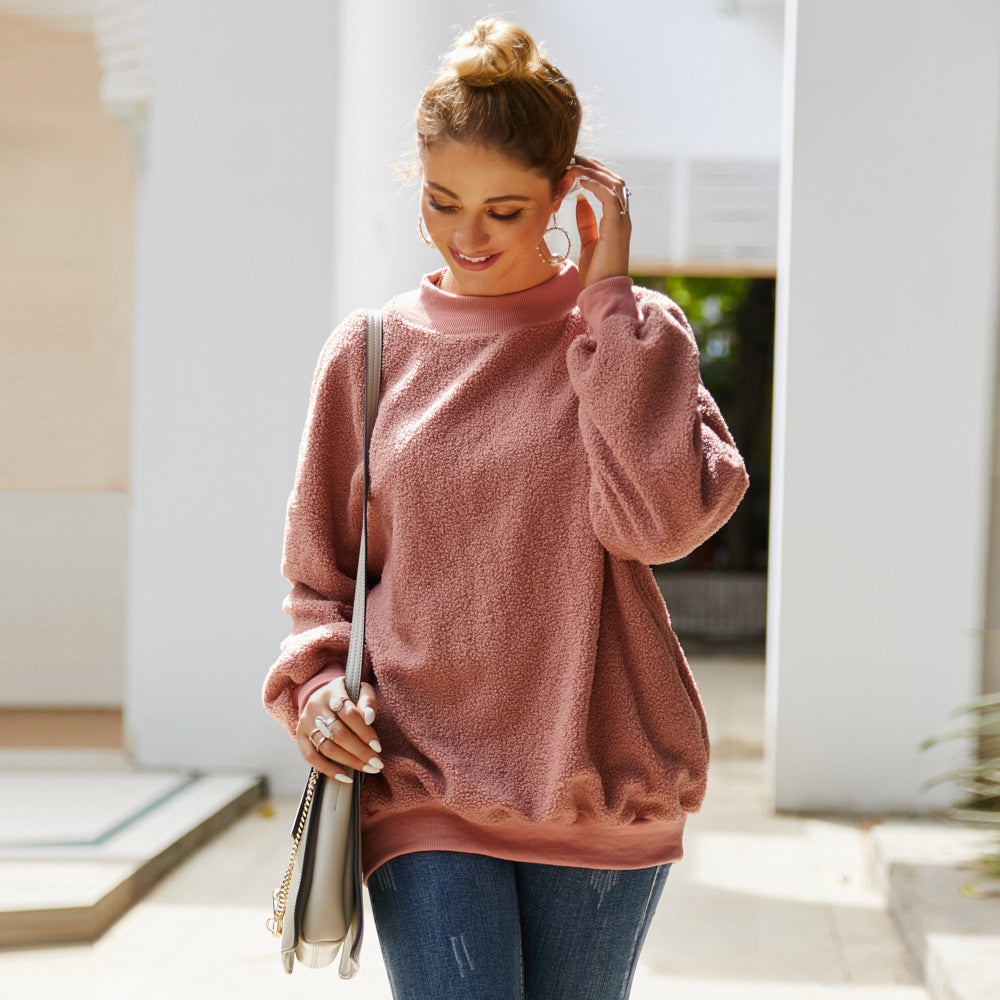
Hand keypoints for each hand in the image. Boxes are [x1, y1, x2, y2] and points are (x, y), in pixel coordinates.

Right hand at [295, 676, 381, 783]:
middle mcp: (315, 707)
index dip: (364, 731)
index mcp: (332, 693)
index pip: (349, 713)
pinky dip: (328, 770)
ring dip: (349, 761)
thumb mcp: (360, 689)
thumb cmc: (347, 694)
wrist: (322, 695)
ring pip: (327, 747)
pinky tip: (346, 778)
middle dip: (360, 751)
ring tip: (367, 768)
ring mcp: (305, 723)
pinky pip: (311, 757)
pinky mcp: (300, 737)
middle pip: (338, 733)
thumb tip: (369, 718)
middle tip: (377, 763)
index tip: (378, 746)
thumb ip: (367, 700)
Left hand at [571, 156, 631, 288]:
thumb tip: (580, 199)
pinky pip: (610, 197)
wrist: (602, 292)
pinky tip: (581, 181)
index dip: (595, 174)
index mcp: (617, 221)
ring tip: (576, 166)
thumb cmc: (596, 273)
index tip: (576, 166)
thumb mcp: (588, 242)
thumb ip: (586, 221)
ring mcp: (622, 222)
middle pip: (615, 181)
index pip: (611, 188)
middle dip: (595, 167)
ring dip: (595, 172)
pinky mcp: (617, 227)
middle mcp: (623, 218)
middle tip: (575, 159)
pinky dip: (596, 185)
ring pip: (615, 185)